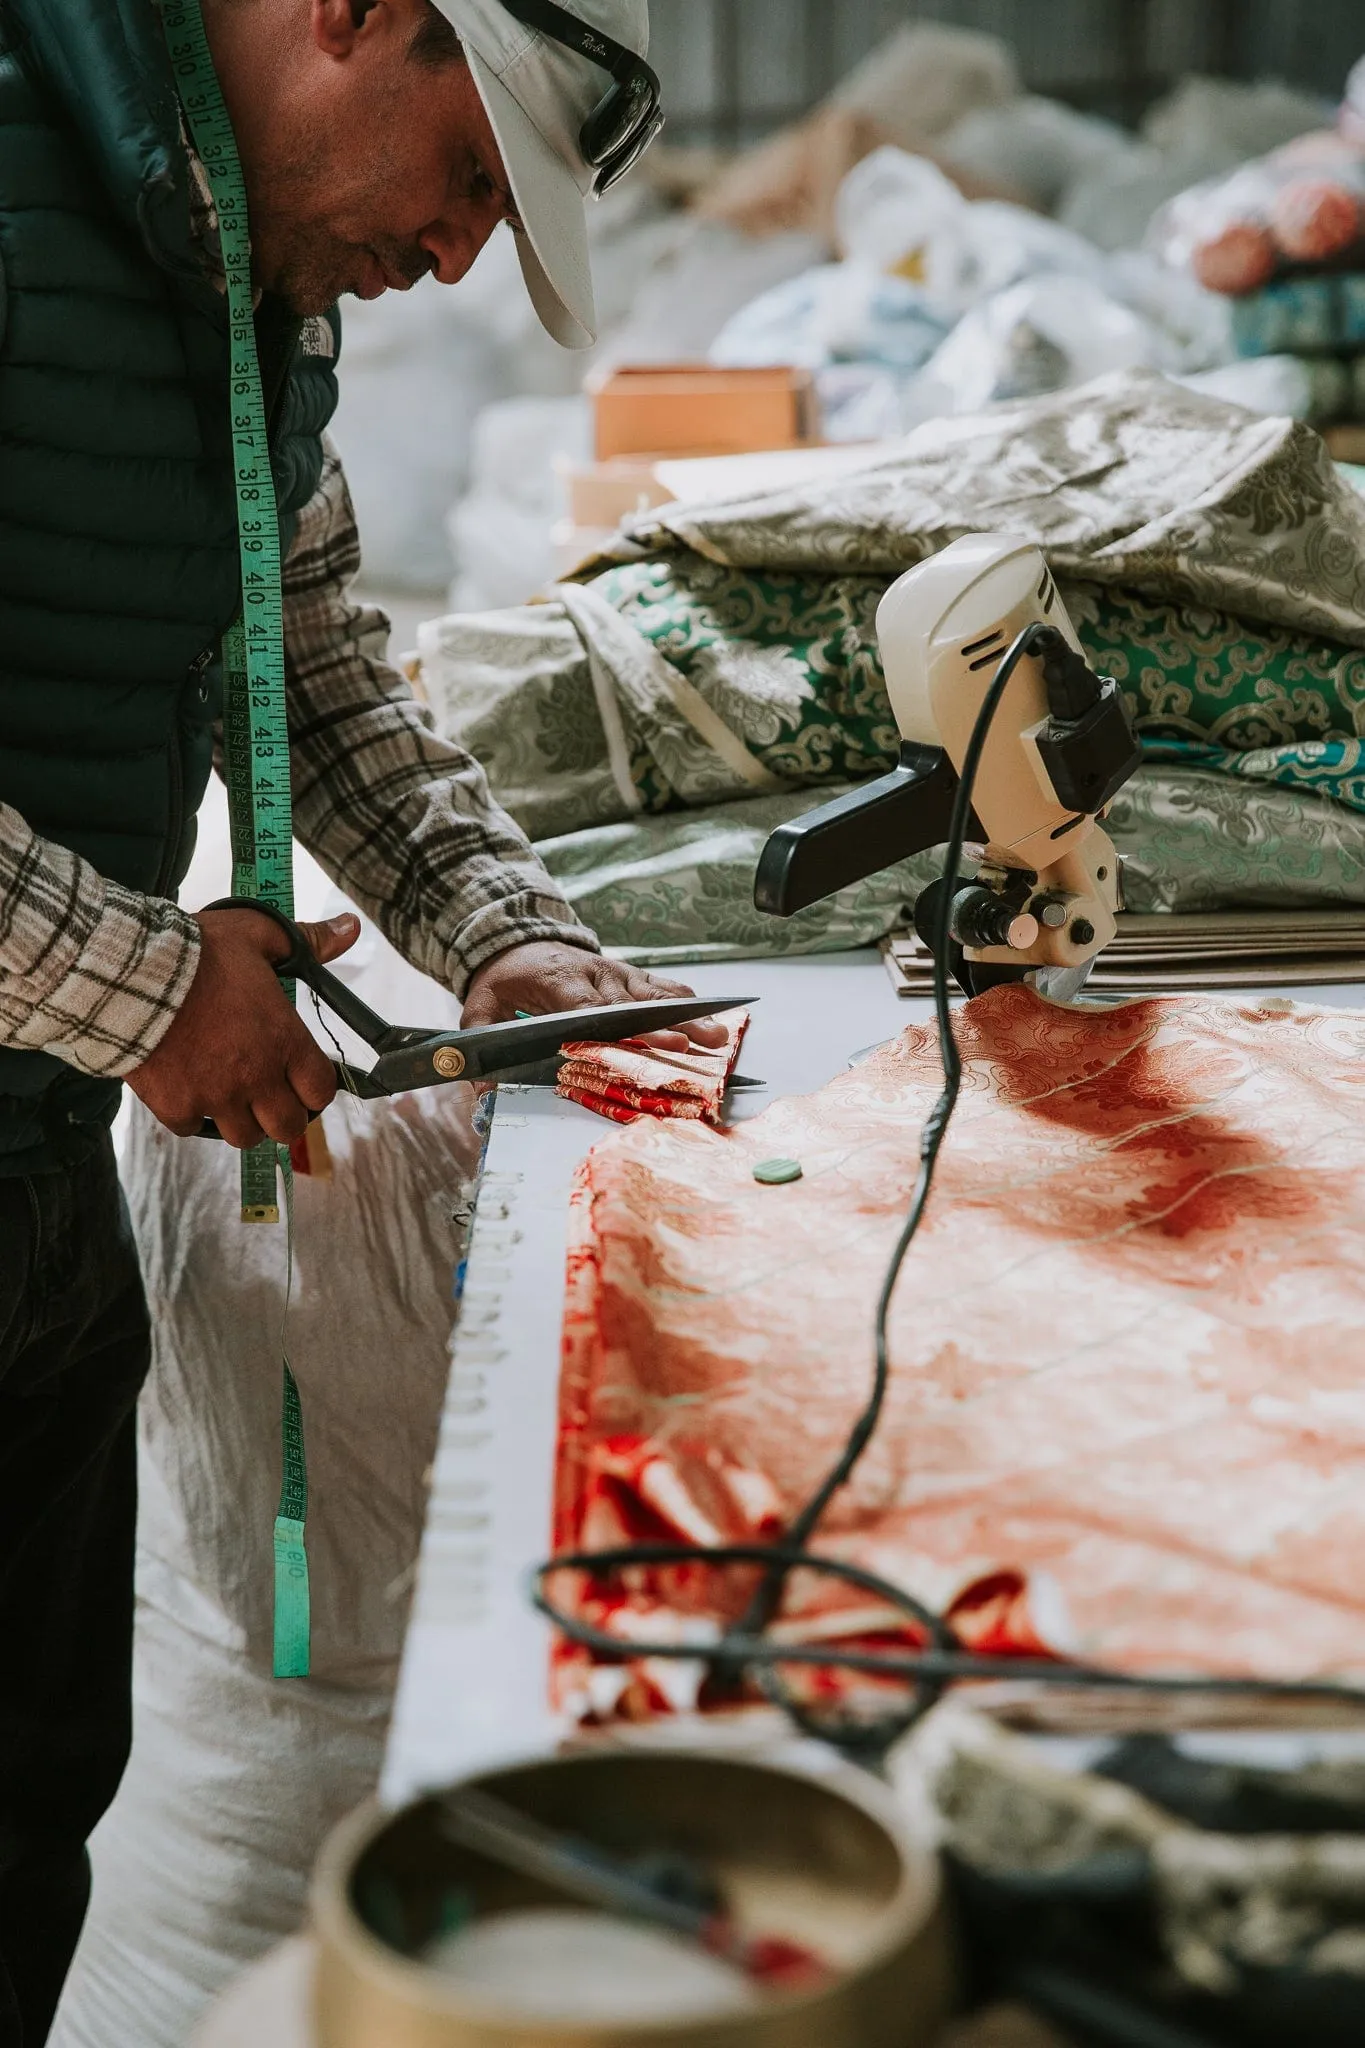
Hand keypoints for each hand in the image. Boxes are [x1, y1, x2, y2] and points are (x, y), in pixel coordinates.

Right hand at [126, 907, 360, 1147]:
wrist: (130, 974)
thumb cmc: (198, 952)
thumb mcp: (258, 934)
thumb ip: (308, 939)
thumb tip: (349, 927)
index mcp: (284, 1041)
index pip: (321, 1091)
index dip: (314, 1088)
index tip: (301, 1078)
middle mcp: (256, 1077)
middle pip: (288, 1128)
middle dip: (282, 1114)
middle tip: (267, 1093)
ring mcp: (215, 1097)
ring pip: (243, 1137)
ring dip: (240, 1120)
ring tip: (228, 1093)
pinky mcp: (175, 1106)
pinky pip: (193, 1128)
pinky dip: (192, 1115)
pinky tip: (187, 1088)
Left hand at [461, 942, 728, 1052]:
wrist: (517, 936)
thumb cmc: (504, 979)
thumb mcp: (479, 1007)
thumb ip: (482, 1042)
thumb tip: (484, 1090)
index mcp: (560, 980)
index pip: (597, 1009)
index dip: (626, 1027)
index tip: (654, 1041)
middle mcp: (594, 974)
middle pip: (634, 1005)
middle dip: (667, 1026)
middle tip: (696, 1043)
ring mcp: (615, 972)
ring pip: (654, 994)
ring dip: (686, 1014)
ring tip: (718, 1034)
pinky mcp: (628, 973)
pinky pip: (659, 985)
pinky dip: (684, 999)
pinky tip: (710, 1013)